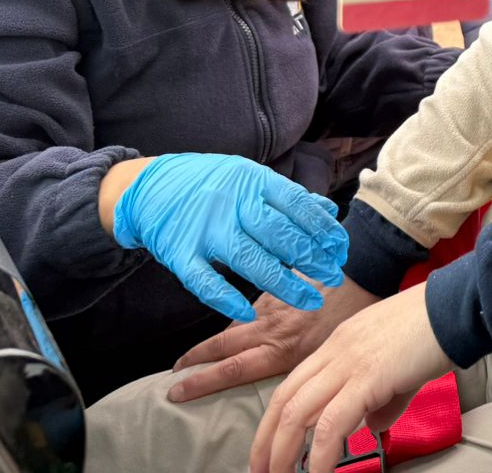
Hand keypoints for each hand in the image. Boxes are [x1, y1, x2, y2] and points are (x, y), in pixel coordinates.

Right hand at [109, 153, 347, 321]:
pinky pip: (205, 281)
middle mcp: (231, 204)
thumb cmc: (212, 183)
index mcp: (253, 181)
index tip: (340, 249)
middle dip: (310, 258)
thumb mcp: (251, 178)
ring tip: (309, 300)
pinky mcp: (180, 253)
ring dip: (283, 283)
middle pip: (278, 234)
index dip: (322, 228)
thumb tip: (327, 210)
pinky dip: (226, 298)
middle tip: (333, 277)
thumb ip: (287, 196)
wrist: (151, 186)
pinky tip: (249, 313)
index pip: (296, 205)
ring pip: (249, 260)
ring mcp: (205, 229)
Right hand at [167, 275, 379, 402]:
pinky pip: (250, 306)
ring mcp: (271, 305)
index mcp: (284, 349)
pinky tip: (234, 325)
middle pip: (222, 348)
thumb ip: (307, 369)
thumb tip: (296, 389)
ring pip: (233, 326)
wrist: (364, 270)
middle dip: (193, 362)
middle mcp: (271, 328)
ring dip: (212, 342)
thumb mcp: (333, 354)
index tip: (178, 391)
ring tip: (193, 356)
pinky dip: (238, 318)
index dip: (201, 382)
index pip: (232, 370)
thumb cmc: (357, 314)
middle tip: (173, 375)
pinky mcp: (277, 287)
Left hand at [250, 286, 452, 472]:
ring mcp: (349, 362)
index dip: (275, 419)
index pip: (294, 384)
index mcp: (340, 342)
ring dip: (284, 452)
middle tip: (261, 471)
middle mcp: (336, 350)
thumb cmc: (434, 328)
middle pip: (285, 399)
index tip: (268, 446)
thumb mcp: (396, 362)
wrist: (456, 306)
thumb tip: (371, 424)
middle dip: (267, 440)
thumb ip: (381, 396)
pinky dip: (321, 455)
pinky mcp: (369, 378)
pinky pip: (333, 424)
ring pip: (298, 413)